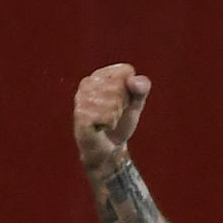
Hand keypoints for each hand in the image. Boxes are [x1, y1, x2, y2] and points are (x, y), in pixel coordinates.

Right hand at [74, 63, 150, 178]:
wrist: (109, 150)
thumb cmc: (121, 123)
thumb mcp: (137, 103)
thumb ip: (142, 88)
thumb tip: (132, 81)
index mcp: (100, 74)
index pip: (126, 72)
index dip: (130, 89)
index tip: (122, 101)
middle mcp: (87, 82)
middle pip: (120, 87)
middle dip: (122, 104)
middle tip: (114, 114)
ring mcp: (80, 98)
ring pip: (113, 102)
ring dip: (115, 116)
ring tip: (107, 121)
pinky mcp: (80, 114)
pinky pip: (107, 116)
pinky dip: (109, 124)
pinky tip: (101, 128)